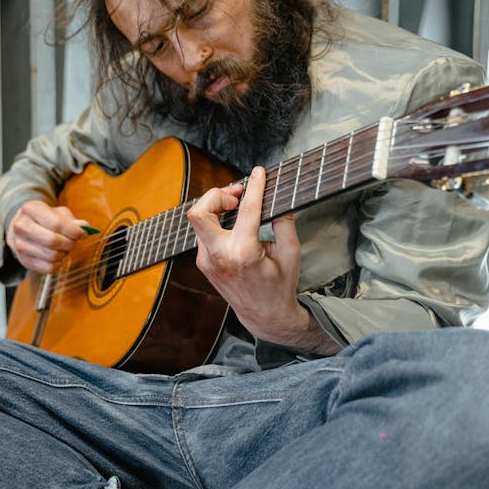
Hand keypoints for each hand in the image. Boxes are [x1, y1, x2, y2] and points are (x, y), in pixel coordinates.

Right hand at [6, 199, 93, 273]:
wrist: (23, 228)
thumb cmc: (45, 219)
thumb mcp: (58, 213)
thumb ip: (72, 221)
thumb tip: (84, 228)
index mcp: (30, 209)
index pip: (56, 224)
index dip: (74, 231)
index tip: (83, 234)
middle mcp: (20, 226)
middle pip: (53, 241)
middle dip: (69, 243)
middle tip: (73, 242)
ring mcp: (19, 245)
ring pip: (51, 256)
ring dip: (64, 254)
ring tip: (64, 248)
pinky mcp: (23, 260)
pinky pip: (48, 268)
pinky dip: (58, 264)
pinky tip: (57, 256)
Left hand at [187, 167, 312, 347]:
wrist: (264, 316)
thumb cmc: (279, 286)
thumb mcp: (291, 253)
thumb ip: (284, 222)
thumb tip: (279, 198)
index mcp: (243, 253)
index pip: (246, 209)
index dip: (254, 186)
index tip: (259, 172)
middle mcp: (219, 256)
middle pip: (198, 212)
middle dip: (216, 195)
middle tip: (236, 195)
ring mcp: (207, 261)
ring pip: (198, 220)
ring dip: (215, 206)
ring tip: (236, 205)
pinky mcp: (203, 263)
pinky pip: (203, 232)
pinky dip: (216, 220)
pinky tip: (232, 221)